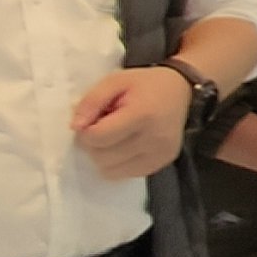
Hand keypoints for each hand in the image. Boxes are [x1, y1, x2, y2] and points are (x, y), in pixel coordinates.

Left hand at [70, 64, 193, 181]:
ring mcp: (160, 154)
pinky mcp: (162, 164)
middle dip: (94, 145)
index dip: (86, 131)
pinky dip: (118, 164)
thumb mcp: (115, 81)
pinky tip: (125, 147)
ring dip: (104, 157)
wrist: (180, 90)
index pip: (98, 138)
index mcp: (142, 115)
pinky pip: (126, 175)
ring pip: (111, 171)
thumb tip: (76, 127)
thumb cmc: (144, 84)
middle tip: (102, 128)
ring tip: (114, 138)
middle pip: (102, 157)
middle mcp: (154, 139)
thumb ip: (91, 101)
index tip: (92, 120)